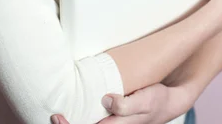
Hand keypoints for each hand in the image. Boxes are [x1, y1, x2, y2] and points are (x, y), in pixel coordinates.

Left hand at [50, 81, 194, 123]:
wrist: (167, 102)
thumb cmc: (156, 100)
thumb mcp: (145, 100)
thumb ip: (126, 104)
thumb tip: (106, 100)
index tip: (57, 116)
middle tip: (54, 115)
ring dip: (72, 122)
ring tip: (59, 114)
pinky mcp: (112, 119)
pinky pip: (93, 121)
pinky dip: (81, 116)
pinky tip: (73, 110)